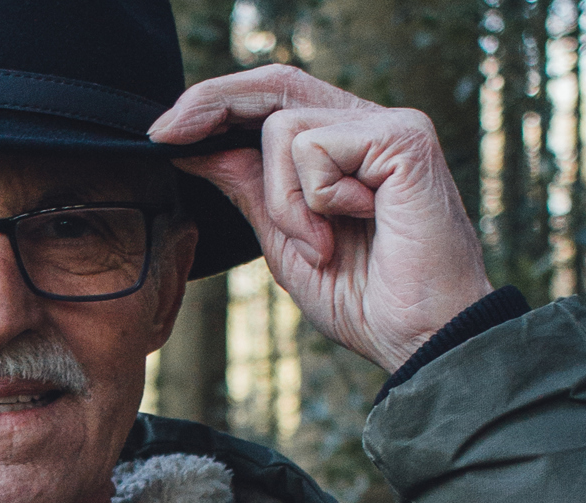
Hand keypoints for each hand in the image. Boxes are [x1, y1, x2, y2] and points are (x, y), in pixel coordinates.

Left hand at [150, 65, 492, 370]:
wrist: (423, 336)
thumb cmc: (367, 299)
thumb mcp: (286, 240)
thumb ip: (252, 189)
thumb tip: (198, 148)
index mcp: (347, 145)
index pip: (275, 99)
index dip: (217, 104)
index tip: (163, 133)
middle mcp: (370, 124)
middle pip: (275, 84)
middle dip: (211, 103)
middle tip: (165, 136)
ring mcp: (389, 126)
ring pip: (282, 128)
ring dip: (283, 199)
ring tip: (322, 244)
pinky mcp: (402, 137)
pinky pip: (314, 148)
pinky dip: (315, 198)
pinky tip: (356, 224)